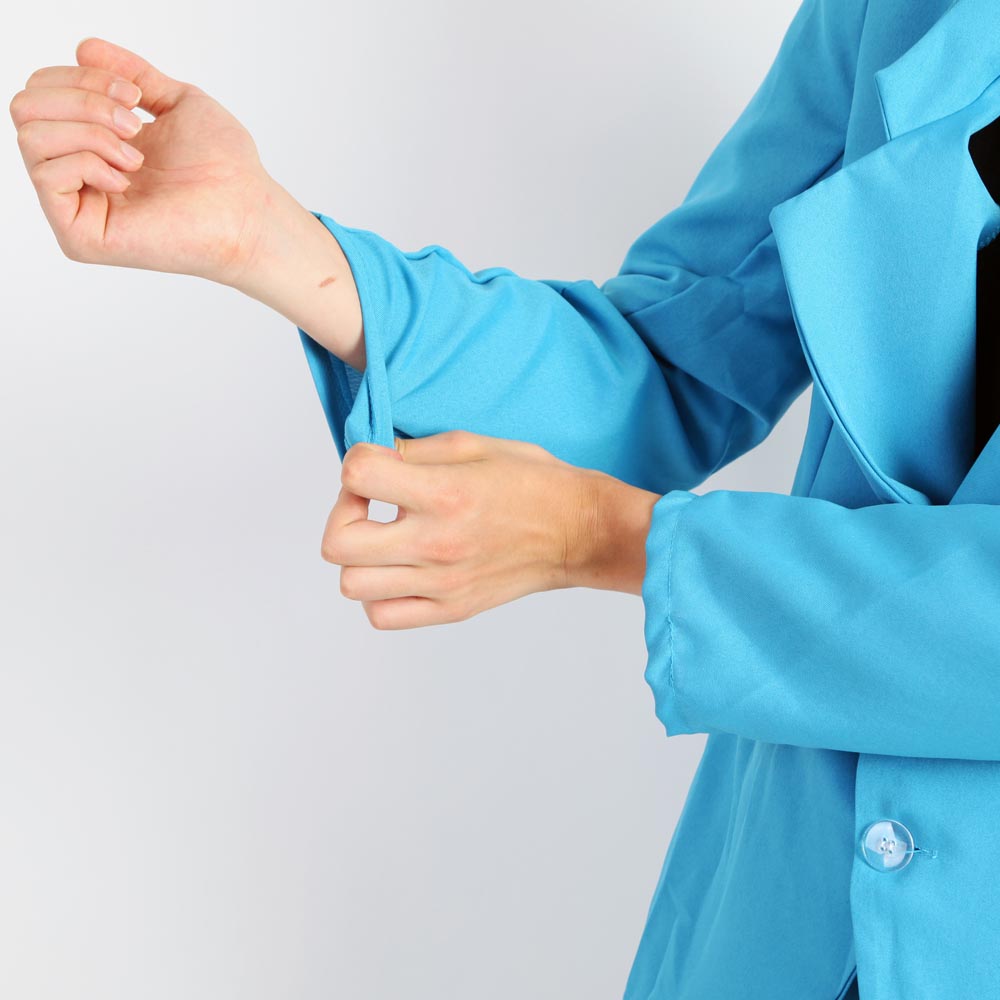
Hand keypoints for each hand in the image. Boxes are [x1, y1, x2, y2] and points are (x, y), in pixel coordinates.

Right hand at [10, 36, 274, 284]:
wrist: (247, 209)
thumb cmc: (224, 166)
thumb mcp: (176, 101)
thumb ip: (129, 75)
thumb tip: (82, 48)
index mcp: (95, 144)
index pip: (43, 91)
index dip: (80, 78)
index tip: (134, 96)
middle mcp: (79, 174)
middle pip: (26, 107)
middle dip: (81, 100)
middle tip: (135, 124)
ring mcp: (76, 208)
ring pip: (32, 137)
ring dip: (90, 131)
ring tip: (137, 155)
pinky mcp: (79, 237)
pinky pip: (48, 176)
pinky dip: (89, 163)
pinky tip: (127, 181)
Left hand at [319, 431, 608, 629]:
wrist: (579, 531)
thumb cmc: (534, 482)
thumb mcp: (475, 444)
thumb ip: (416, 450)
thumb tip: (374, 459)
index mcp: (444, 494)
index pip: (358, 476)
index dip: (355, 464)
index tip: (376, 466)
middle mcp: (437, 543)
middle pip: (338, 543)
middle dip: (343, 513)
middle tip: (369, 503)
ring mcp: (442, 584)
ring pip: (352, 584)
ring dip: (358, 556)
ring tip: (386, 538)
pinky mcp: (451, 609)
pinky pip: (383, 615)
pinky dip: (378, 593)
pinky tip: (399, 569)